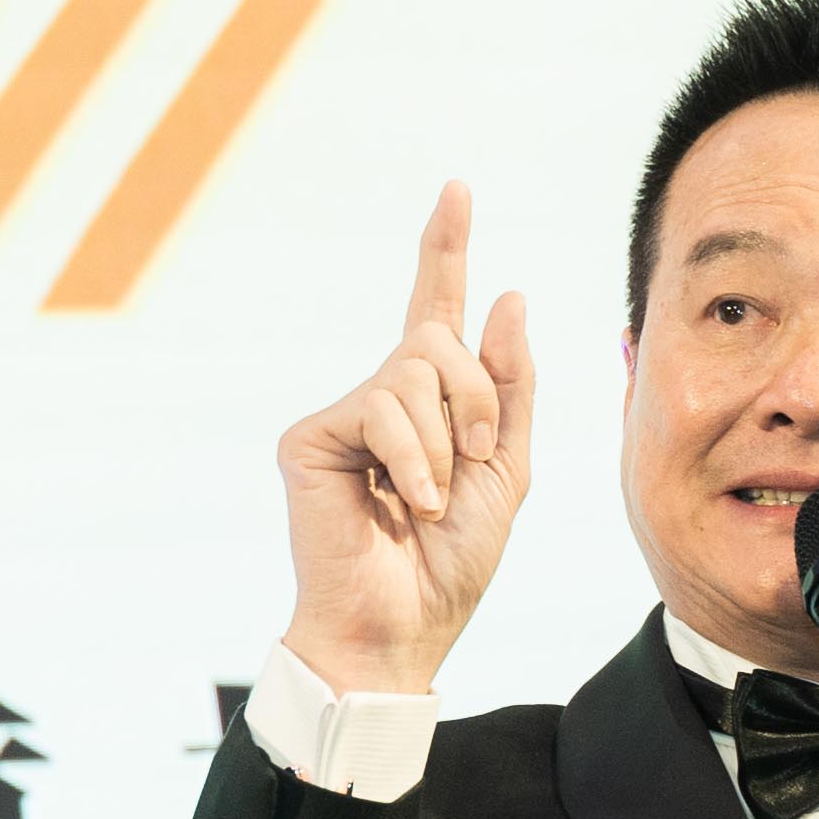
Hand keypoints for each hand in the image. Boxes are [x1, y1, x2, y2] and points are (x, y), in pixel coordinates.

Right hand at [278, 184, 534, 695]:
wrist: (400, 629)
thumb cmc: (449, 566)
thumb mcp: (507, 472)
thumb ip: (509, 388)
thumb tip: (507, 297)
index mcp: (428, 405)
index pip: (435, 310)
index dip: (445, 249)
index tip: (457, 189)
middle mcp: (381, 398)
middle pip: (438, 338)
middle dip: (477, 398)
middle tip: (474, 462)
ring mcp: (342, 416)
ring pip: (413, 371)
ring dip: (446, 440)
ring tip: (434, 499)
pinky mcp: (309, 436)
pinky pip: (381, 407)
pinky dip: (414, 458)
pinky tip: (409, 503)